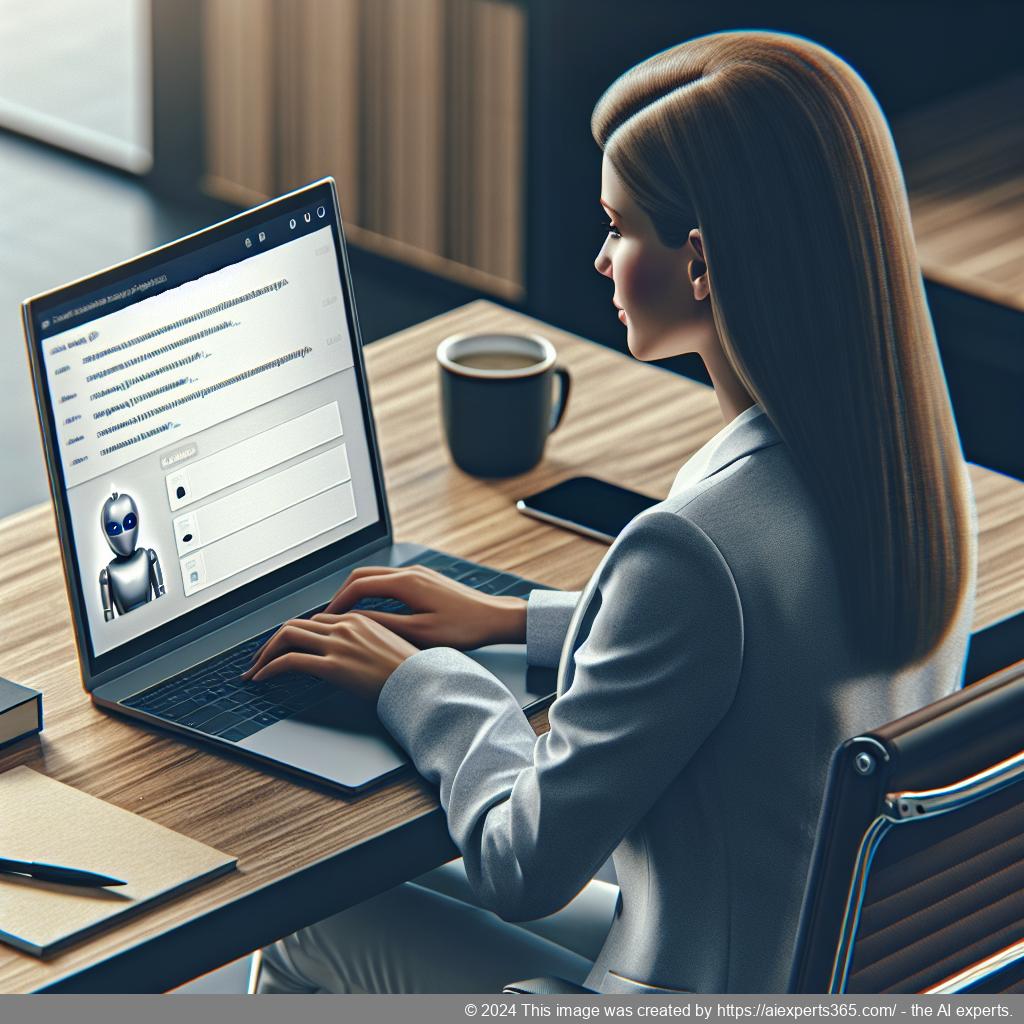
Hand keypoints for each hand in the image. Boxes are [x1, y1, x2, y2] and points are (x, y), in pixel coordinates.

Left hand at [242, 612, 419, 703]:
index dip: (296, 636)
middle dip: (272, 641)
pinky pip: (289, 661)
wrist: (424, 682)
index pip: (316, 621)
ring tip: (255, 669)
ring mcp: (338, 644)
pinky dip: (270, 668)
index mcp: (359, 620)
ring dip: (265, 653)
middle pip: (296, 625)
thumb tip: (351, 658)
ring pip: (287, 637)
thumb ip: (365, 646)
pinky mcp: (332, 665)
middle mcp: (345, 626)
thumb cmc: (412, 672)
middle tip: (259, 657)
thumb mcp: (388, 649)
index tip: (286, 649)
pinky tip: (262, 678)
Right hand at [322, 564, 526, 649]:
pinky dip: (374, 592)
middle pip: (362, 576)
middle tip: (329, 616)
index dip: (337, 603)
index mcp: (406, 583)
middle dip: (342, 595)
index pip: (358, 586)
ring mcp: (418, 573)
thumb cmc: (464, 627)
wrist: (494, 617)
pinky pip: (390, 580)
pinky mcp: (425, 579)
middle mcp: (410, 572)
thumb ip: (384, 624)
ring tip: (346, 615)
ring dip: (357, 593)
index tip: (326, 620)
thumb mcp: (419, 632)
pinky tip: (372, 610)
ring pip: (376, 577)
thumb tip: (354, 622)